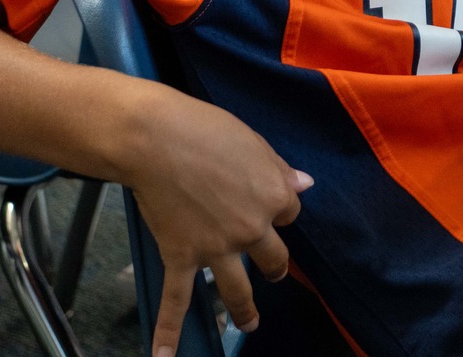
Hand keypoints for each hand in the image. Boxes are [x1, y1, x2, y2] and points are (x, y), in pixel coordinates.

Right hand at [123, 90, 311, 354]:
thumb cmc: (207, 129)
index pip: (289, 212)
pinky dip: (169, 333)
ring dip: (245, 311)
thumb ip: (279, 169)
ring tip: (251, 324)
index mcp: (274, 196)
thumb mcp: (254, 142)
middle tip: (273, 272)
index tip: (265, 202)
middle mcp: (251, 229)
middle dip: (274, 265)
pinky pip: (177, 301)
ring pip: (237, 289)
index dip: (277, 208)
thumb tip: (305, 183)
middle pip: (273, 256)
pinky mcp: (181, 257)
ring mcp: (216, 249)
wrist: (157, 140)